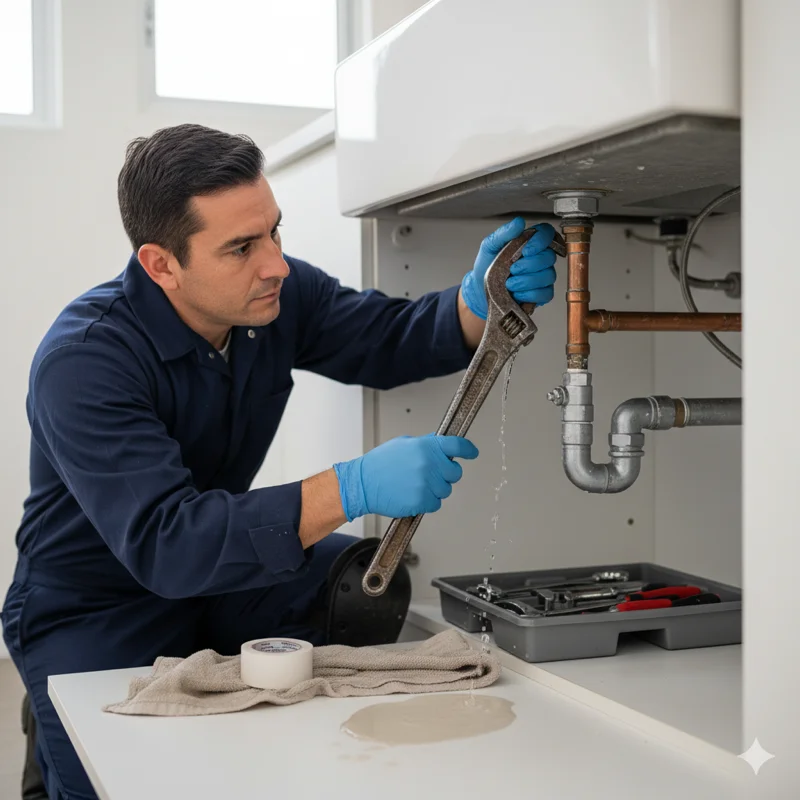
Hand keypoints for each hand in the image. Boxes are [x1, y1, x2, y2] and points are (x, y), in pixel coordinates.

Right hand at [333, 434, 478, 520]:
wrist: (362, 483)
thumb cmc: (379, 464)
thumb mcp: (403, 444)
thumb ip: (425, 443)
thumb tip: (440, 443)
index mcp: (426, 446)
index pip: (457, 445)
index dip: (468, 449)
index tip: (472, 452)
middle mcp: (429, 464)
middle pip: (455, 472)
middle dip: (447, 474)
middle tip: (432, 474)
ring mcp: (426, 484)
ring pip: (446, 490)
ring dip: (436, 489)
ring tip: (416, 485)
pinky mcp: (422, 501)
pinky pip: (436, 504)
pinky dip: (427, 502)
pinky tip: (413, 495)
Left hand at [460, 217, 557, 319]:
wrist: (480, 290)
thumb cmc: (487, 267)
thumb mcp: (489, 246)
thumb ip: (504, 233)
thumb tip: (519, 222)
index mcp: (529, 243)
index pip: (547, 234)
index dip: (541, 241)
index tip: (527, 250)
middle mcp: (539, 258)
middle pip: (549, 257)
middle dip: (530, 265)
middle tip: (512, 269)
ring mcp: (542, 277)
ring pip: (548, 276)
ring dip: (527, 281)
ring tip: (510, 283)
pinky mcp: (541, 294)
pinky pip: (545, 294)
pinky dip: (530, 294)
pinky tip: (517, 293)